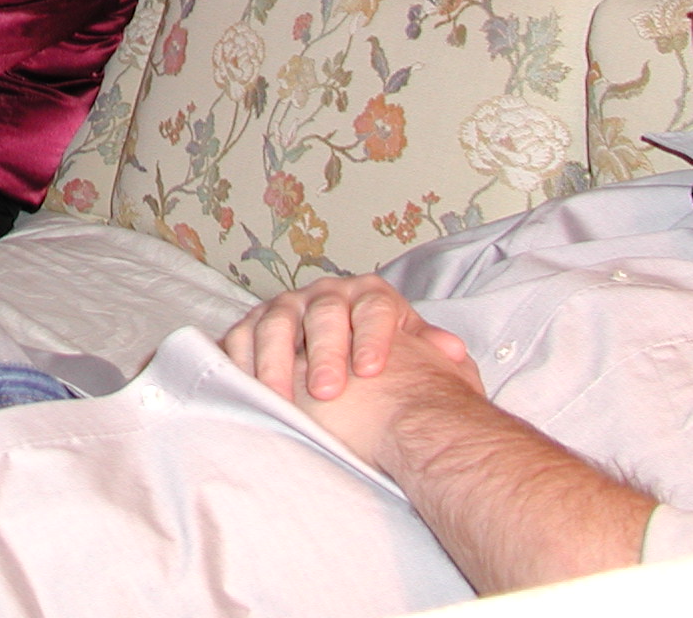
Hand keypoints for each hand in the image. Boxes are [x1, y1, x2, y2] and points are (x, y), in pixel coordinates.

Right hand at [221, 273, 469, 404]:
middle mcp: (326, 294)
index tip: (371, 371)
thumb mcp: (411, 350)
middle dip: (323, 352)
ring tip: (282, 399)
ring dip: (277, 360)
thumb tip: (452, 351)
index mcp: (369, 296)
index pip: (374, 308)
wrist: (343, 360)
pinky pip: (240, 336)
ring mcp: (287, 306)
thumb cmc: (380, 360)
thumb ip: (430, 350)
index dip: (372, 337)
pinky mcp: (254, 324)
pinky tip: (249, 390)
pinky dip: (242, 360)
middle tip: (326, 392)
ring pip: (277, 322)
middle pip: (324, 314)